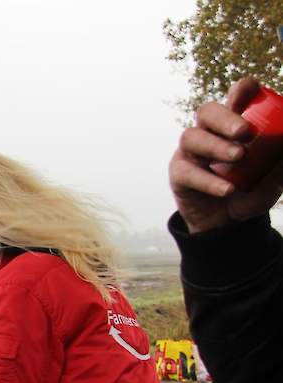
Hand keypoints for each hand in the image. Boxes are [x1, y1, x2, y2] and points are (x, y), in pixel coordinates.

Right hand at [169, 77, 282, 232]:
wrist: (228, 223)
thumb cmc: (251, 191)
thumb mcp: (276, 177)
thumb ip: (282, 161)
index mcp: (233, 125)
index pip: (234, 99)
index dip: (240, 90)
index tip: (250, 91)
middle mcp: (209, 132)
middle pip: (207, 112)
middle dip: (225, 118)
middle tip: (245, 131)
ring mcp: (190, 152)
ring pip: (192, 137)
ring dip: (216, 145)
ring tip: (239, 157)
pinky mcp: (179, 173)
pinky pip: (187, 172)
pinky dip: (209, 180)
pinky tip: (227, 189)